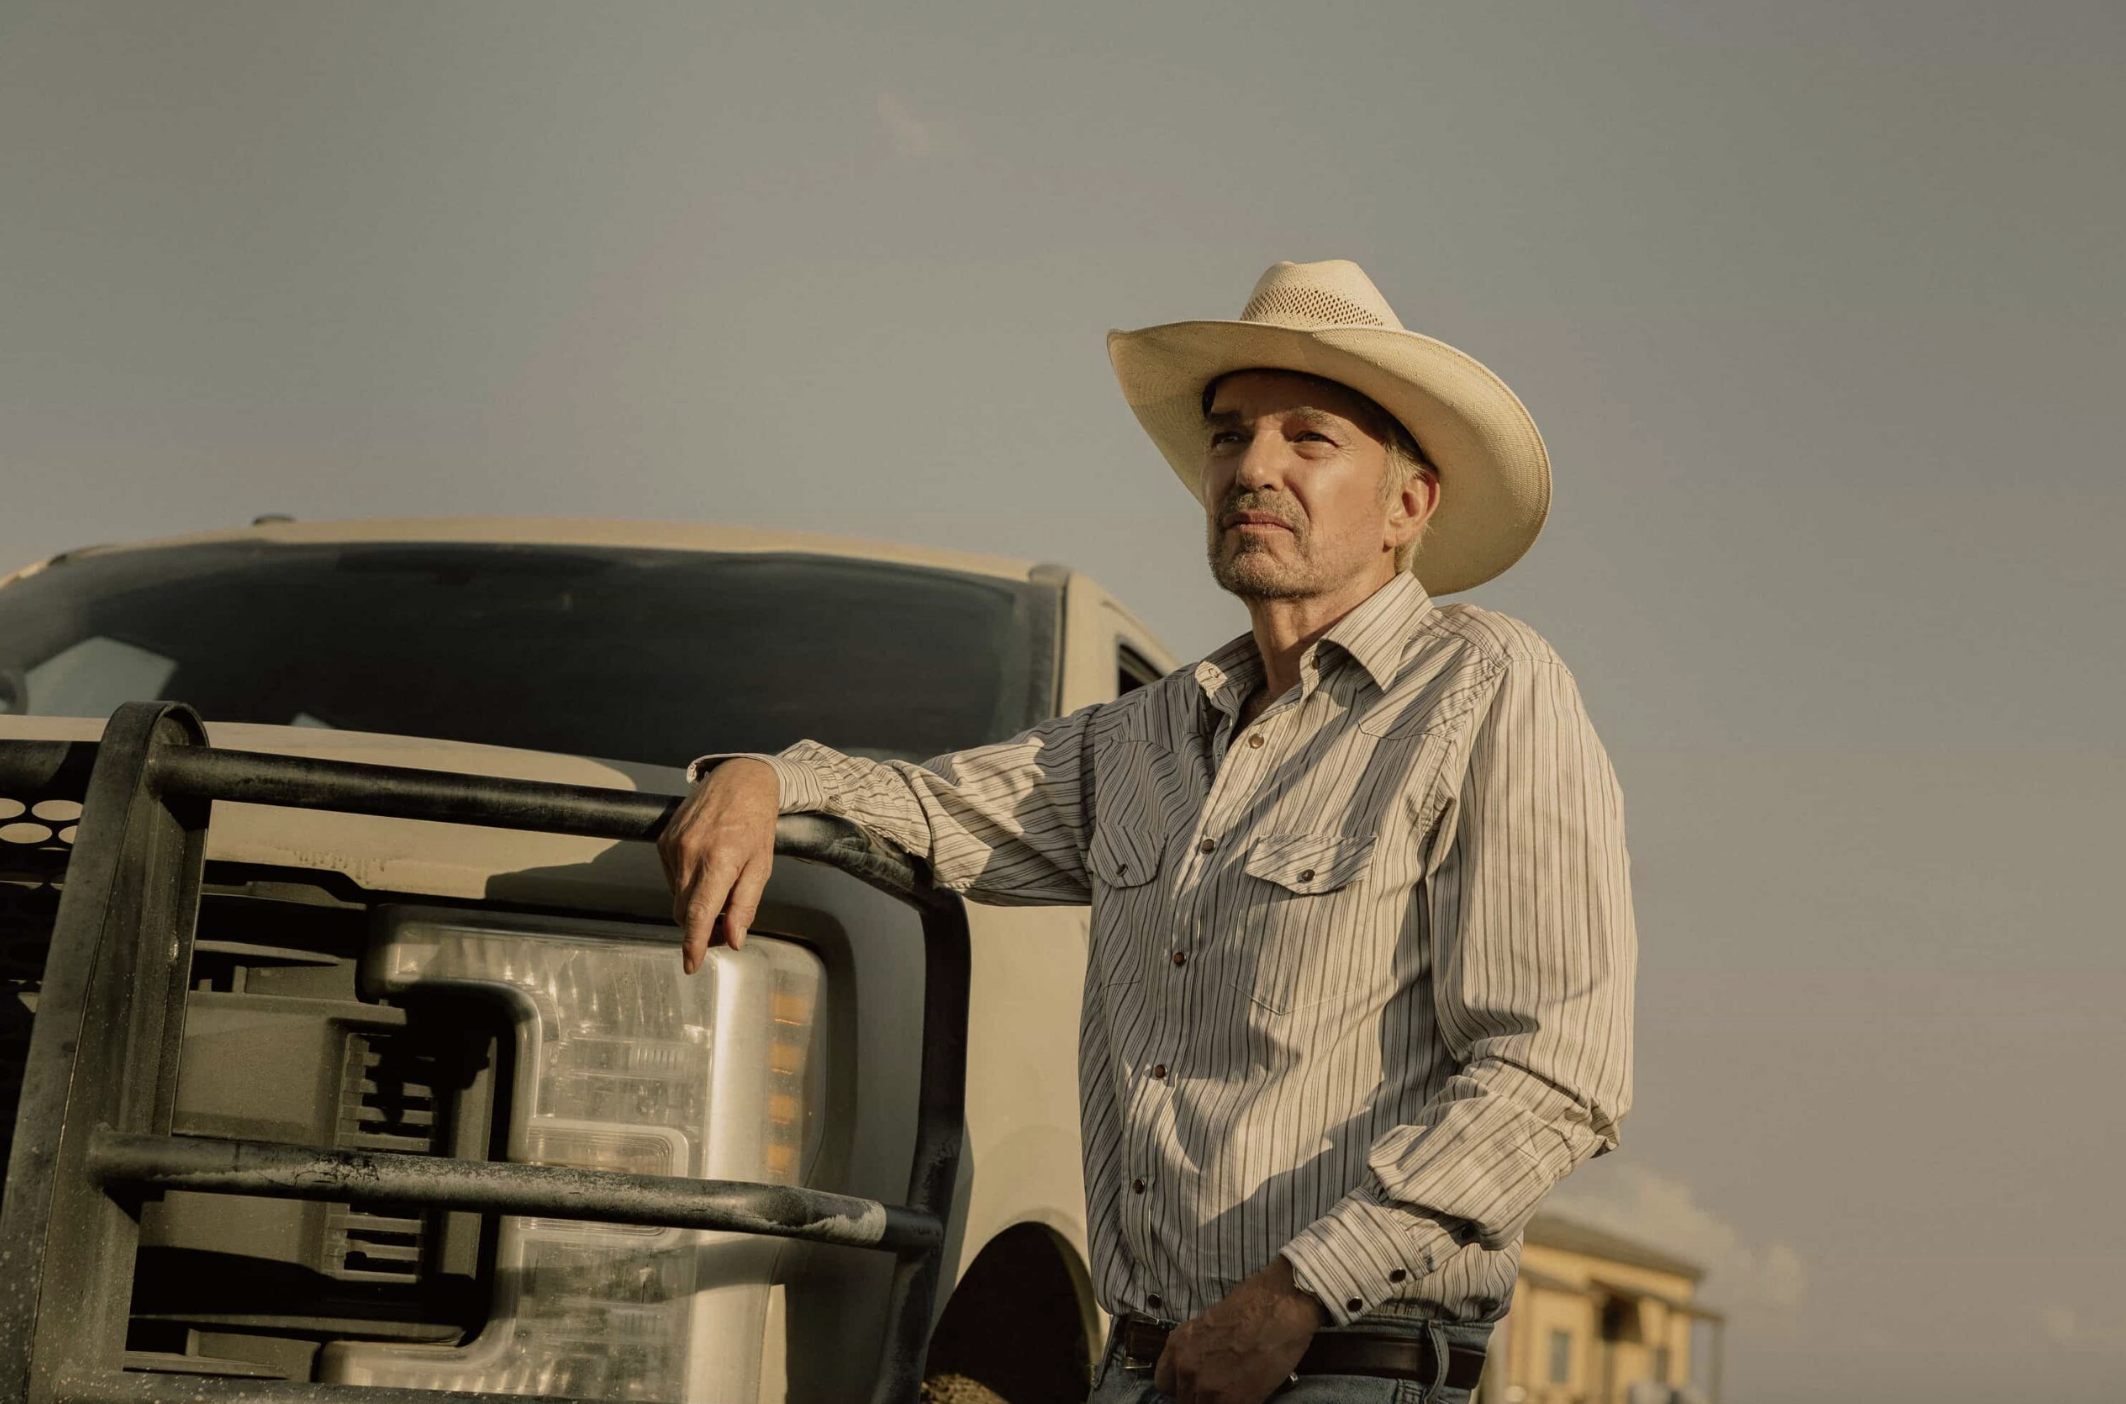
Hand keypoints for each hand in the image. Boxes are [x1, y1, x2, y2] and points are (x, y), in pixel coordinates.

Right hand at [655, 758, 779, 971]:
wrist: (739, 780)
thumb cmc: (756, 822)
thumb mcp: (762, 866)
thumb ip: (745, 905)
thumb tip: (734, 939)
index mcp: (719, 860)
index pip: (699, 914)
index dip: (694, 944)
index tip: (691, 964)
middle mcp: (690, 853)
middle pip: (684, 912)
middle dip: (701, 928)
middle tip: (726, 926)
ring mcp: (672, 846)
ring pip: (677, 897)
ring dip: (694, 904)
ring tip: (720, 886)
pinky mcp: (663, 841)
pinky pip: (671, 878)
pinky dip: (687, 883)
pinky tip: (706, 867)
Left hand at [1153, 1256, 1327, 1403]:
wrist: (1280, 1304)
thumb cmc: (1252, 1304)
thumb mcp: (1208, 1324)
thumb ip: (1198, 1349)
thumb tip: (1202, 1367)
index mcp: (1177, 1345)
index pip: (1164, 1384)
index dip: (1182, 1387)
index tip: (1196, 1387)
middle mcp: (1186, 1367)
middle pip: (1185, 1401)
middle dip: (1202, 1397)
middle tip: (1224, 1388)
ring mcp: (1207, 1387)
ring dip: (1219, 1403)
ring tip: (1238, 1391)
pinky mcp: (1233, 1401)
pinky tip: (1250, 1397)